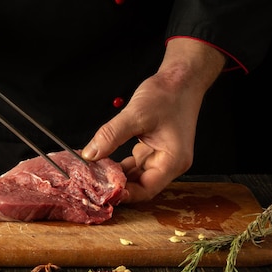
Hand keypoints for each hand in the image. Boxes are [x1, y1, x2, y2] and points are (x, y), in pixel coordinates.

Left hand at [82, 38, 224, 202]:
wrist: (181, 77)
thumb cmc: (168, 94)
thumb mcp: (136, 115)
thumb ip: (111, 135)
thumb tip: (90, 154)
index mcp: (173, 161)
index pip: (147, 190)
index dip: (125, 194)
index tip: (102, 192)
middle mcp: (170, 163)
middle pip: (141, 185)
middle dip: (118, 185)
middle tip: (93, 183)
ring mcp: (162, 156)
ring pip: (136, 175)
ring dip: (117, 175)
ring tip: (94, 173)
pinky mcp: (154, 148)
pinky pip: (135, 163)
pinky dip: (120, 164)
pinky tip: (104, 160)